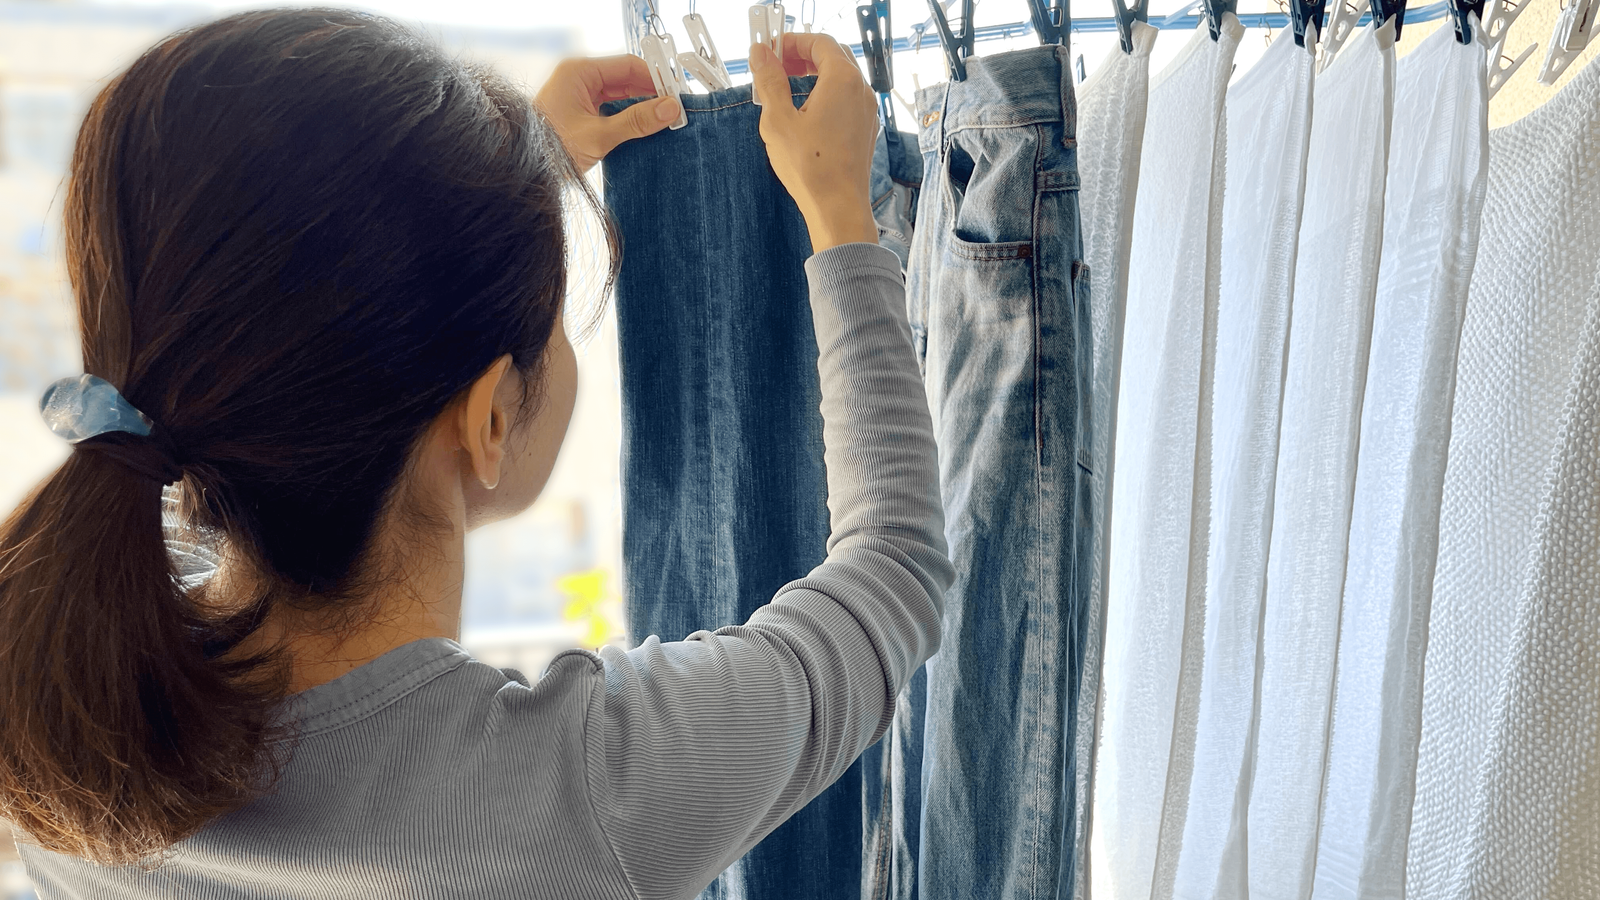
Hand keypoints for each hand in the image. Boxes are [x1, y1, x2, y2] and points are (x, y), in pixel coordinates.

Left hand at [535, 56, 682, 172]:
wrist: (526, 172)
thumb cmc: (550, 149)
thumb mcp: (598, 135)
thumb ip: (636, 121)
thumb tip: (670, 109)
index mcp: (579, 72)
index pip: (628, 66)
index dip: (655, 79)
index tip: (676, 95)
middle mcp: (580, 80)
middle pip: (627, 81)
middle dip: (652, 96)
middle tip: (676, 112)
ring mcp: (580, 97)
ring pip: (622, 97)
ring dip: (643, 109)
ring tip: (666, 122)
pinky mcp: (582, 115)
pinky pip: (613, 111)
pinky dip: (630, 120)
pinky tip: (647, 131)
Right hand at [749, 33, 879, 252]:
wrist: (838, 207)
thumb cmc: (811, 167)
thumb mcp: (778, 119)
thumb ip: (769, 81)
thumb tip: (761, 54)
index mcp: (842, 80)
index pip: (820, 42)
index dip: (792, 42)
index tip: (770, 51)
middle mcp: (861, 91)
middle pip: (832, 57)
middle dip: (802, 56)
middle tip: (775, 66)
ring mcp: (866, 111)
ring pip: (840, 79)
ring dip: (813, 76)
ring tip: (784, 89)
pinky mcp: (864, 130)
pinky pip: (845, 100)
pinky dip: (824, 95)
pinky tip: (803, 112)